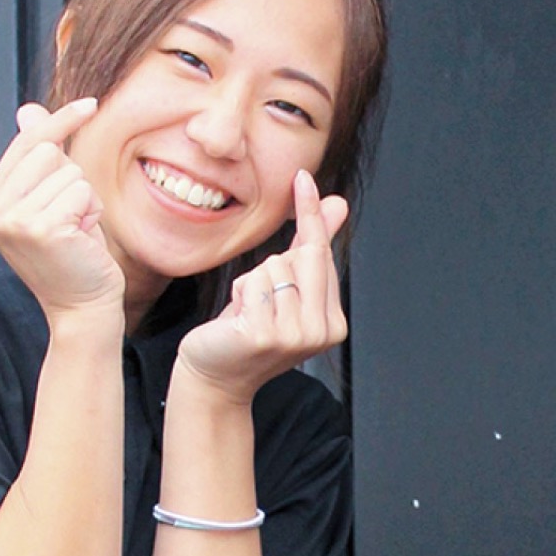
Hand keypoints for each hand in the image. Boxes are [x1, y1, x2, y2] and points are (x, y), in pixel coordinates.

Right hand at [0, 99, 125, 319]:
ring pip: (69, 171)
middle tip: (71, 217)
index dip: (60, 122)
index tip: (91, 104)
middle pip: (48, 151)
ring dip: (85, 198)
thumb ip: (40, 157)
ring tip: (76, 230)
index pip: (26, 144)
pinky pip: (81, 190)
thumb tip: (28, 110)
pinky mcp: (39, 228)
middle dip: (73, 178)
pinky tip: (81, 237)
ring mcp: (12, 219)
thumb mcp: (51, 199)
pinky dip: (91, 210)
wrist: (82, 305)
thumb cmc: (74, 252)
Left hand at [174, 169, 348, 404]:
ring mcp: (294, 336)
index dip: (310, 213)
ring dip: (253, 282)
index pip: (322, 254)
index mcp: (334, 323)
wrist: (216, 378)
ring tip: (249, 313)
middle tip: (264, 298)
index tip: (301, 177)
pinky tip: (237, 319)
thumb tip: (339, 204)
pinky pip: (252, 283)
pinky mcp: (263, 335)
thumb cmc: (249, 330)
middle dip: (276, 264)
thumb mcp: (286, 289)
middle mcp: (321, 332)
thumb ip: (313, 248)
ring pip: (273, 267)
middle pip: (303, 256)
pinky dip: (240, 292)